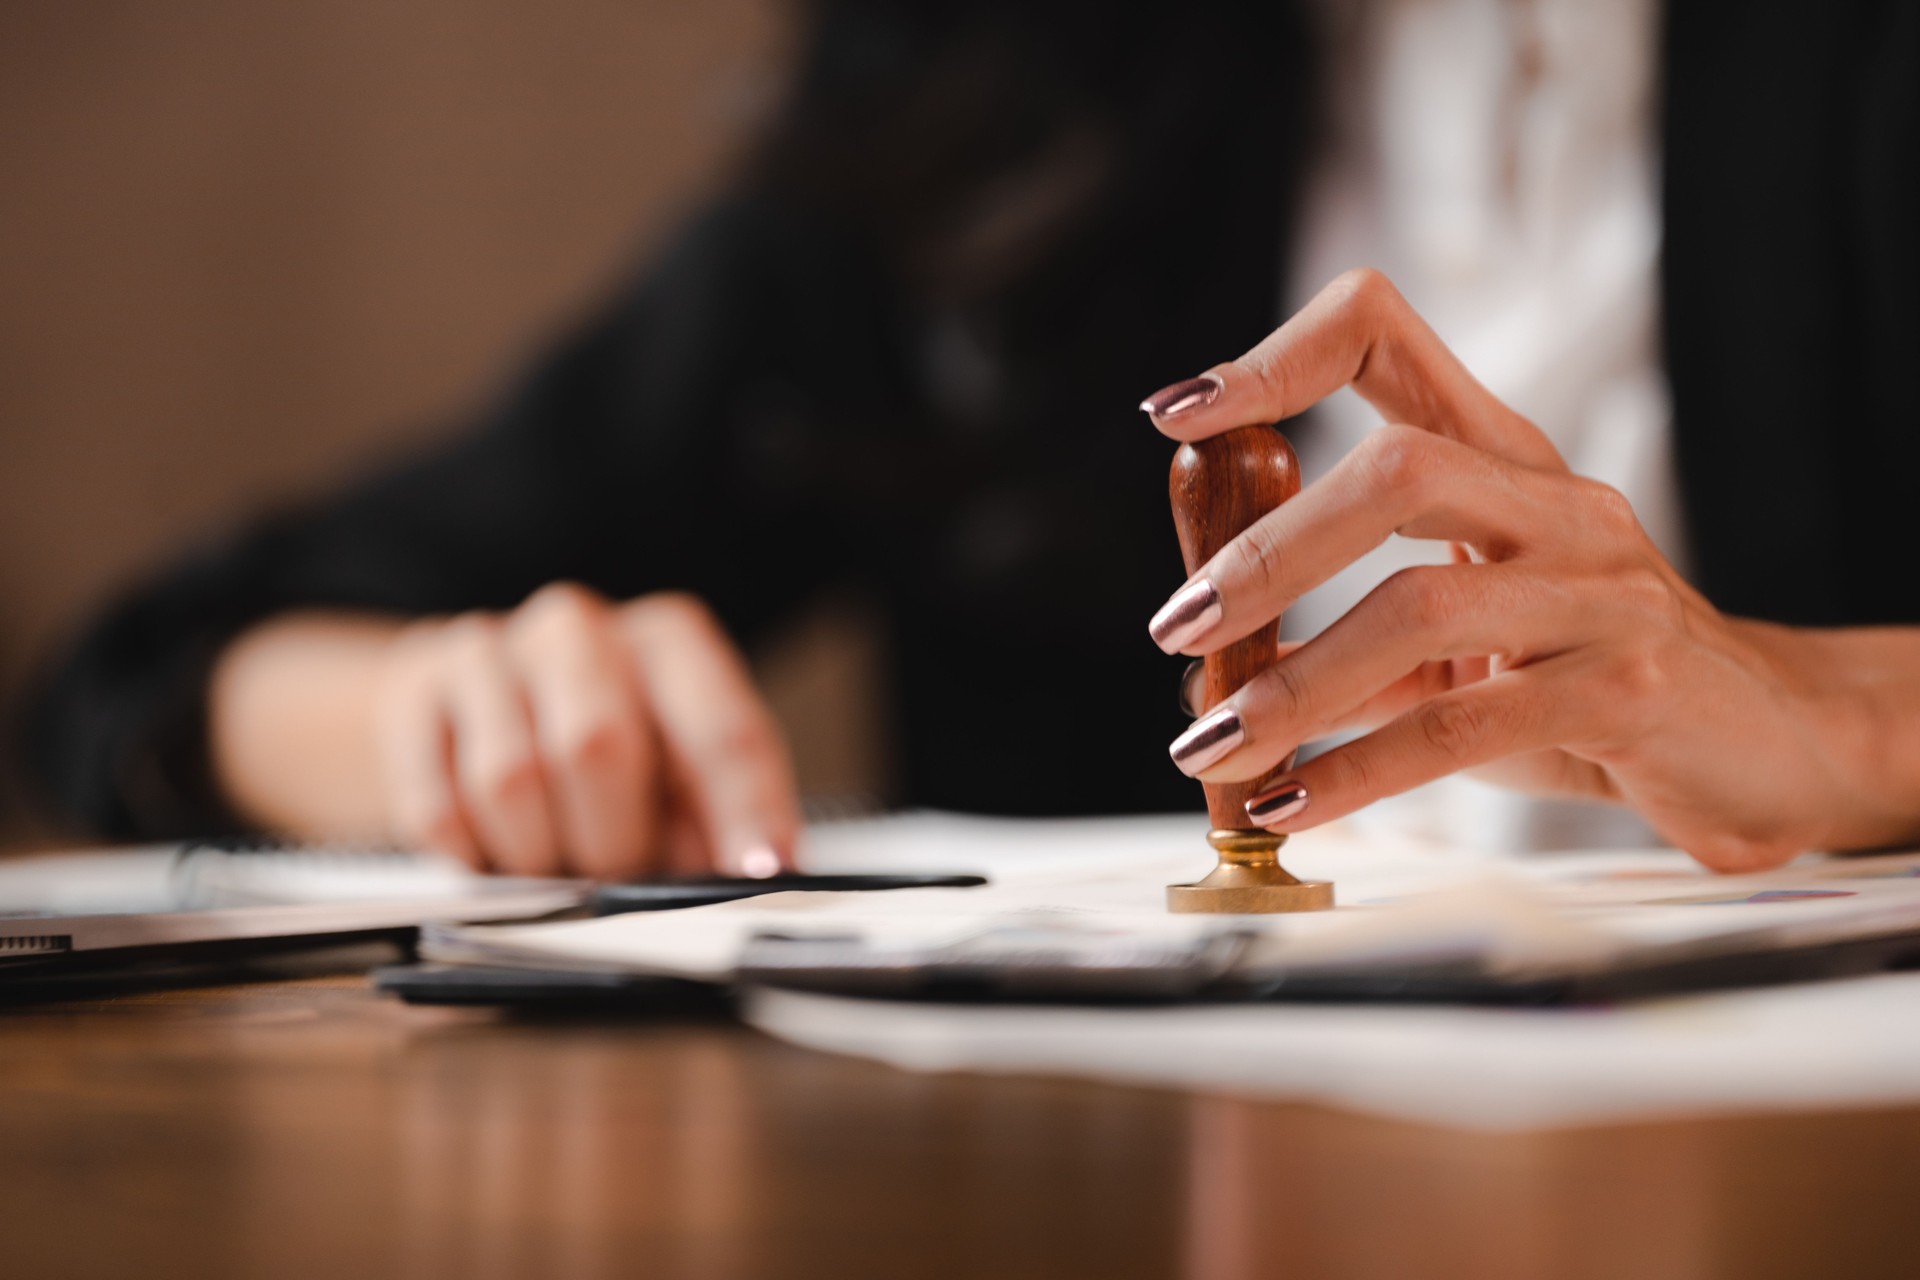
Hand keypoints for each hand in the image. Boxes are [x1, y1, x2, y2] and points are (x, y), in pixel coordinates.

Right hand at [372, 585, 799, 878]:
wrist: (458, 712)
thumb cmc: (597, 753)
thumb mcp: (674, 779)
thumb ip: (713, 820)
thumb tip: (746, 878)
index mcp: (668, 641)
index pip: (719, 725)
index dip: (742, 807)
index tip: (755, 874)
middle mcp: (578, 628)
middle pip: (598, 746)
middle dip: (613, 841)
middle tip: (619, 882)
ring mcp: (486, 651)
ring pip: (509, 782)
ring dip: (539, 854)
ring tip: (555, 864)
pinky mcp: (411, 693)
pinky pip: (439, 808)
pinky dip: (472, 855)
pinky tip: (492, 850)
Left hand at [1143, 269, 1901, 871]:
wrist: (1764, 745)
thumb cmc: (1590, 681)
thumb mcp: (1467, 641)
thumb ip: (1357, 640)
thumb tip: (1216, 677)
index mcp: (1507, 462)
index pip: (1385, 336)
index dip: (1275, 360)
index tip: (1177, 415)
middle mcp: (1558, 503)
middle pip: (1398, 468)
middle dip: (1271, 551)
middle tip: (1181, 626)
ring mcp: (1603, 590)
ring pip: (1420, 609)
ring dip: (1294, 687)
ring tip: (1215, 746)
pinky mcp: (1627, 689)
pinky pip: (1462, 728)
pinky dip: (1357, 773)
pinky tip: (1294, 806)